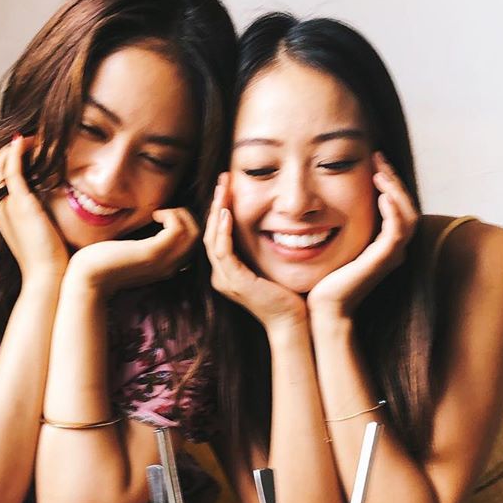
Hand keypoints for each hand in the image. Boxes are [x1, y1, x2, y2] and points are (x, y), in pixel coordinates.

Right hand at [0, 135, 69, 286]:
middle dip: (9, 148)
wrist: (46, 277)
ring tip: (33, 137)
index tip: (28, 149)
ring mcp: (7, 204)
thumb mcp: (40, 233)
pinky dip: (17, 151)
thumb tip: (51, 206)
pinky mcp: (20, 203)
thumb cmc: (48, 259)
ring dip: (15, 145)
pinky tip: (26, 140)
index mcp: (1, 212)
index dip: (8, 158)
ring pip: (0, 163)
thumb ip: (39, 216)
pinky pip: (12, 169)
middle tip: (30, 138)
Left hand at [66, 207, 198, 292]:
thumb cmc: (105, 263)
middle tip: (166, 212)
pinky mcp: (152, 253)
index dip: (187, 225)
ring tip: (161, 213)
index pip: (194, 245)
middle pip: (198, 238)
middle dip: (188, 216)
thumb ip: (148, 245)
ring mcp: (163, 261)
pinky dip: (170, 215)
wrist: (88, 278)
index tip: (166, 217)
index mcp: (167, 267)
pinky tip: (155, 214)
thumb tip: (155, 224)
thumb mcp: (134, 253)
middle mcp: (170, 266)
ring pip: (193, 233)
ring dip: (180, 215)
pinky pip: (177, 230)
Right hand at [203, 173, 307, 330]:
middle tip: (223, 179)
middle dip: (217, 203)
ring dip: (217, 210)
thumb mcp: (273, 266)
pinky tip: (227, 212)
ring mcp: (226, 279)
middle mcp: (222, 275)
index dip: (221, 209)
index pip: (217, 234)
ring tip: (223, 188)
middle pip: (210, 232)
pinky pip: (222, 250)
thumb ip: (265, 249)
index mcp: (229, 272)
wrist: (293, 323)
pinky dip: (223, 230)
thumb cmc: (289, 297)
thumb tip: (276, 224)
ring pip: (212, 238)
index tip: (230, 186)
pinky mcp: (235, 281)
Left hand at [306, 154, 417, 320]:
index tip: (374, 161)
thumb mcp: (333, 244)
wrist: (323, 309)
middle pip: (406, 205)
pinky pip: (397, 231)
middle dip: (393, 178)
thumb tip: (325, 202)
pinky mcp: (383, 260)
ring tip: (380, 172)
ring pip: (407, 214)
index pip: (397, 205)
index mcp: (383, 244)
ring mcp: (390, 255)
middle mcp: (392, 249)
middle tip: (378, 157)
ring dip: (395, 189)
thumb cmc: (323, 280)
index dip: (389, 181)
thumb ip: (338, 223)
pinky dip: (393, 211)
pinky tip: (381, 195)